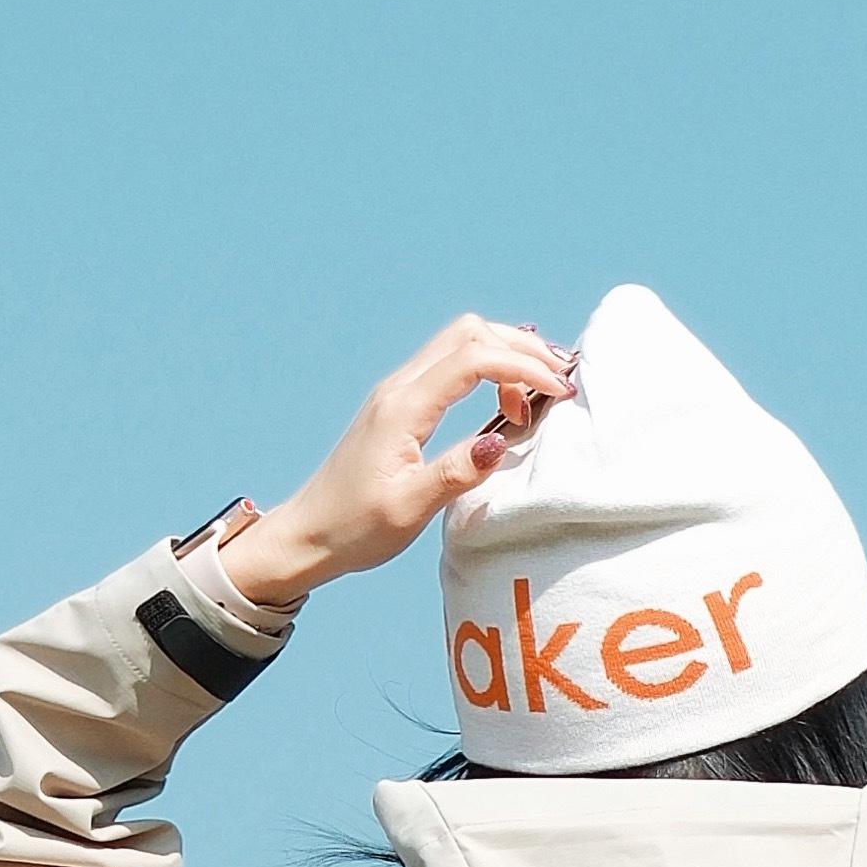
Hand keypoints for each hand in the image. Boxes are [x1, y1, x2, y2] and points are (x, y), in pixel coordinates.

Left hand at [225, 315, 580, 605]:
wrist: (308, 534)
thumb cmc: (354, 528)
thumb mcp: (409, 509)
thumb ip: (456, 473)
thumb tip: (501, 440)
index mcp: (402, 408)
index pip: (474, 358)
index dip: (523, 367)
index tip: (558, 393)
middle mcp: (399, 388)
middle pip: (470, 332)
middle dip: (521, 348)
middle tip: (559, 381)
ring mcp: (398, 391)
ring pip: (461, 341)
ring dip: (506, 354)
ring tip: (538, 394)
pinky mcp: (400, 403)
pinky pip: (451, 364)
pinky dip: (487, 369)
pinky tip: (505, 403)